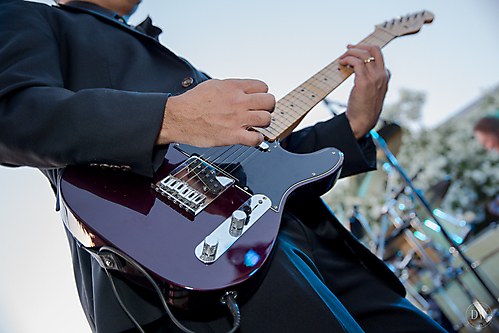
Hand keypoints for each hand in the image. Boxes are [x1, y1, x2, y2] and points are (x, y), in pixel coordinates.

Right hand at [155, 78, 274, 146]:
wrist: (178, 117)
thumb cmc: (192, 103)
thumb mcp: (213, 85)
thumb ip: (231, 87)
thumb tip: (242, 89)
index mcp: (234, 87)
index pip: (263, 87)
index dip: (262, 94)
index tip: (258, 100)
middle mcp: (238, 101)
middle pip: (270, 101)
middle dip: (267, 107)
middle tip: (260, 112)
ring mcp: (237, 119)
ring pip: (267, 119)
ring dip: (263, 123)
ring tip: (256, 125)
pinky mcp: (233, 135)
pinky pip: (257, 138)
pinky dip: (257, 139)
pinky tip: (251, 137)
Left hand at [338, 44, 389, 138]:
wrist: (363, 122)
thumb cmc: (364, 109)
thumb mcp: (373, 92)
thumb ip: (372, 80)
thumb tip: (359, 69)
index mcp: (385, 77)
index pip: (379, 54)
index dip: (365, 49)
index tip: (353, 50)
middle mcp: (382, 75)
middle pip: (374, 49)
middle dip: (359, 46)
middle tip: (348, 49)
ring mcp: (375, 78)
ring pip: (364, 54)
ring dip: (350, 53)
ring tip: (341, 58)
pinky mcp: (364, 82)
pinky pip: (356, 62)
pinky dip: (348, 59)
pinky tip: (341, 63)